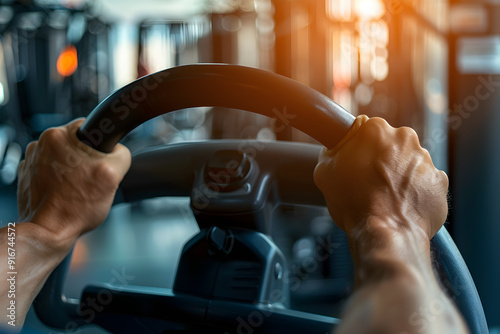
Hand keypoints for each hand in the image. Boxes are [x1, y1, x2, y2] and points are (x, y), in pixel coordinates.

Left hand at [17, 118, 130, 245]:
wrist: (47, 232)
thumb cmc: (74, 208)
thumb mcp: (112, 175)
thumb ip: (121, 154)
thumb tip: (119, 150)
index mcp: (58, 136)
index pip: (89, 126)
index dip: (101, 145)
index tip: (101, 160)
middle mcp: (40, 144)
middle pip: (76, 143)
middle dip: (87, 159)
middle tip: (91, 179)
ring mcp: (32, 160)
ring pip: (64, 157)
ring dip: (73, 168)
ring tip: (78, 188)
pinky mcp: (28, 175)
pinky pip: (51, 170)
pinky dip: (59, 178)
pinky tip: (66, 192)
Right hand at [314, 115, 448, 239]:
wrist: (386, 233)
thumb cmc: (353, 203)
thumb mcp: (324, 172)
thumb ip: (332, 152)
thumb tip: (336, 150)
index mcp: (376, 129)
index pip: (365, 130)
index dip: (359, 148)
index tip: (355, 162)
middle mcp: (405, 138)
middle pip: (390, 145)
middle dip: (381, 160)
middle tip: (368, 183)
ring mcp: (426, 160)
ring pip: (408, 163)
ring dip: (398, 176)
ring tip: (385, 198)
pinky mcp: (439, 181)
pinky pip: (424, 183)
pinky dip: (415, 192)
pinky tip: (400, 205)